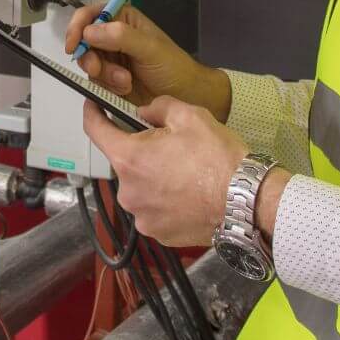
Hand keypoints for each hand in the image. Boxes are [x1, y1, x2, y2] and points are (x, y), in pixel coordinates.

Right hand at [65, 3, 231, 117]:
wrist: (185, 97)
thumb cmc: (175, 67)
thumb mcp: (150, 48)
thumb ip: (121, 36)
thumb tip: (91, 31)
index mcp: (123, 19)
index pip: (91, 15)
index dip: (78, 26)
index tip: (74, 44)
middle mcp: (112, 37)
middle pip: (83, 42)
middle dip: (91, 58)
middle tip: (98, 69)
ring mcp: (110, 59)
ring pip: (88, 64)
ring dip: (104, 75)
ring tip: (125, 81)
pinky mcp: (109, 80)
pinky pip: (95, 82)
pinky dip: (106, 87)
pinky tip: (124, 88)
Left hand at [81, 95, 246, 246]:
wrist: (246, 203)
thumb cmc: (218, 159)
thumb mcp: (190, 116)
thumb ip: (159, 107)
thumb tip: (144, 112)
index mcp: (129, 159)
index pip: (95, 131)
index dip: (92, 115)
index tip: (93, 107)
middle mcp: (128, 192)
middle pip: (125, 162)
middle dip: (142, 152)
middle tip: (172, 147)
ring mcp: (142, 217)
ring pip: (140, 187)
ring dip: (154, 178)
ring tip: (185, 174)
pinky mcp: (158, 233)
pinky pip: (153, 209)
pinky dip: (164, 200)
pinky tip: (187, 194)